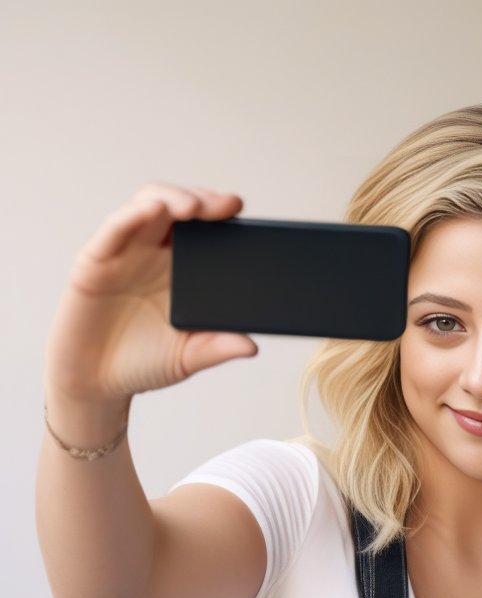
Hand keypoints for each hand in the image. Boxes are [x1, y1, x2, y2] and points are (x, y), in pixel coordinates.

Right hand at [45, 183, 257, 410]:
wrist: (96, 382)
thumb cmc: (142, 363)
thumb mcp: (188, 357)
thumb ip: (218, 348)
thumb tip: (252, 345)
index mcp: (181, 270)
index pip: (203, 229)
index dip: (221, 215)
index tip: (240, 210)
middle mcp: (153, 254)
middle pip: (178, 208)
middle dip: (204, 200)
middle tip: (227, 205)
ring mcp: (125, 253)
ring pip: (148, 206)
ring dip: (172, 198)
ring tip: (194, 207)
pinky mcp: (95, 261)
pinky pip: (115, 229)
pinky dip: (133, 214)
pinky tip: (153, 209)